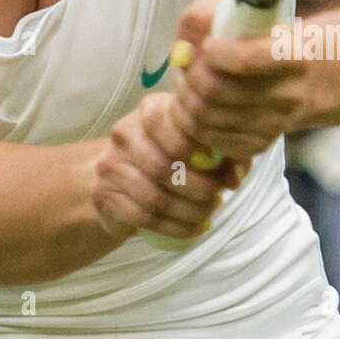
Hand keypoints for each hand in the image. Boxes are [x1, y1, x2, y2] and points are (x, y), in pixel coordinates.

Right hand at [91, 92, 244, 240]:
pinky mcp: (104, 195)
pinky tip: (192, 228)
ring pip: (155, 197)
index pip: (173, 126)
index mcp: (150, 110)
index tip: (219, 173)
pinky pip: (144, 217)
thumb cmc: (168, 155)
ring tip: (206, 215)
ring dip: (188, 213)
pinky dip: (175, 228)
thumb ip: (224, 155)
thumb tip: (234, 178)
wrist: (117, 175)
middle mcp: (125, 133)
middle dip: (199, 189)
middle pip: (164, 166)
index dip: (198, 151)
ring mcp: (111, 164)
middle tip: (216, 199)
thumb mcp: (197, 145)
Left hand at [167, 0, 310, 163]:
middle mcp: (289, 94)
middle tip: (183, 64)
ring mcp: (275, 124)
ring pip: (206, 116)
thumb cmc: (256, 36)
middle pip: (216, 90)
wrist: (289, 75)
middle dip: (188, 75)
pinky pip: (208, 138)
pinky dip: (190, 121)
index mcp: (291, 54)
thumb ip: (206, 14)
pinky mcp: (258, 145)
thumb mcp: (237, 8)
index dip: (214, 53)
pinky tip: (191, 103)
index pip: (246, 59)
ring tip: (184, 81)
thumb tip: (183, 47)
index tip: (206, 45)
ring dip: (183, 97)